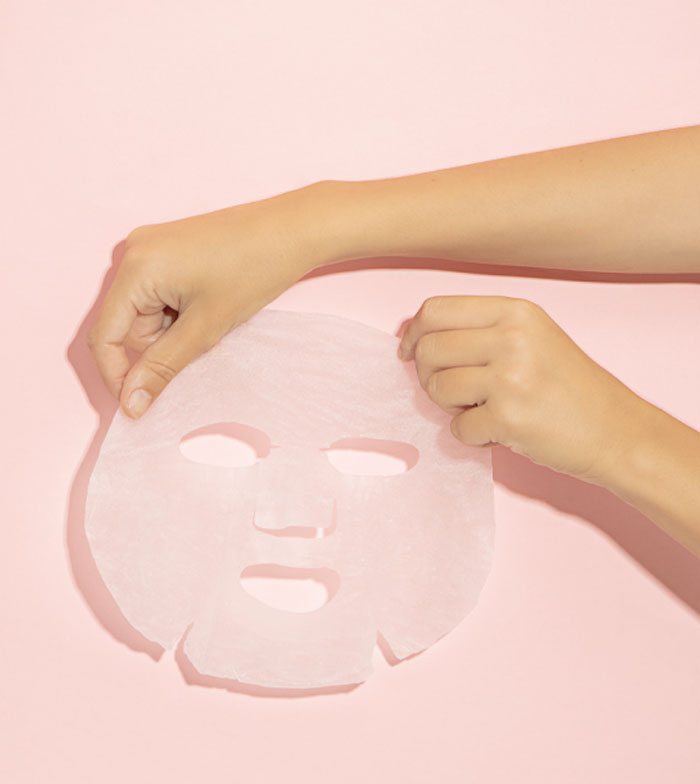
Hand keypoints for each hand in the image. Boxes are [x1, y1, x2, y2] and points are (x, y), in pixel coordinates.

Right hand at [88, 184, 320, 418]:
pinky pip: (161, 294)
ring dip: (177, 326)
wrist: (294, 230)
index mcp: (135, 267)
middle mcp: (134, 251)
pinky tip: (212, 299)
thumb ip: (162, 367)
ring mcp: (152, 246)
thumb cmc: (255, 271)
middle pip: (129, 325)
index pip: (105, 336)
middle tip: (207, 332)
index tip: (138, 405)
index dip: (117, 375)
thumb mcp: (205, 328)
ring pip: (148, 313)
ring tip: (215, 310)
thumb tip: (130, 404)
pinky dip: (182, 309)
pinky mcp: (170, 248)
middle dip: (163, 342)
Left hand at [397, 295, 646, 484]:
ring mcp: (510, 377)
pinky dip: (472, 435)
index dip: (413, 333)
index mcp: (515, 311)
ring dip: (449, 406)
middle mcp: (512, 337)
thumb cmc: (569, 387)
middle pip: (428, 349)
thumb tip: (413, 334)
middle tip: (453, 391)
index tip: (407, 352)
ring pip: (436, 388)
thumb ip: (479, 330)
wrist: (617, 432)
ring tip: (481, 408)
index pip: (435, 309)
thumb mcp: (532, 337)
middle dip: (427, 375)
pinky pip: (457, 428)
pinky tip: (499, 431)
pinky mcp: (508, 418)